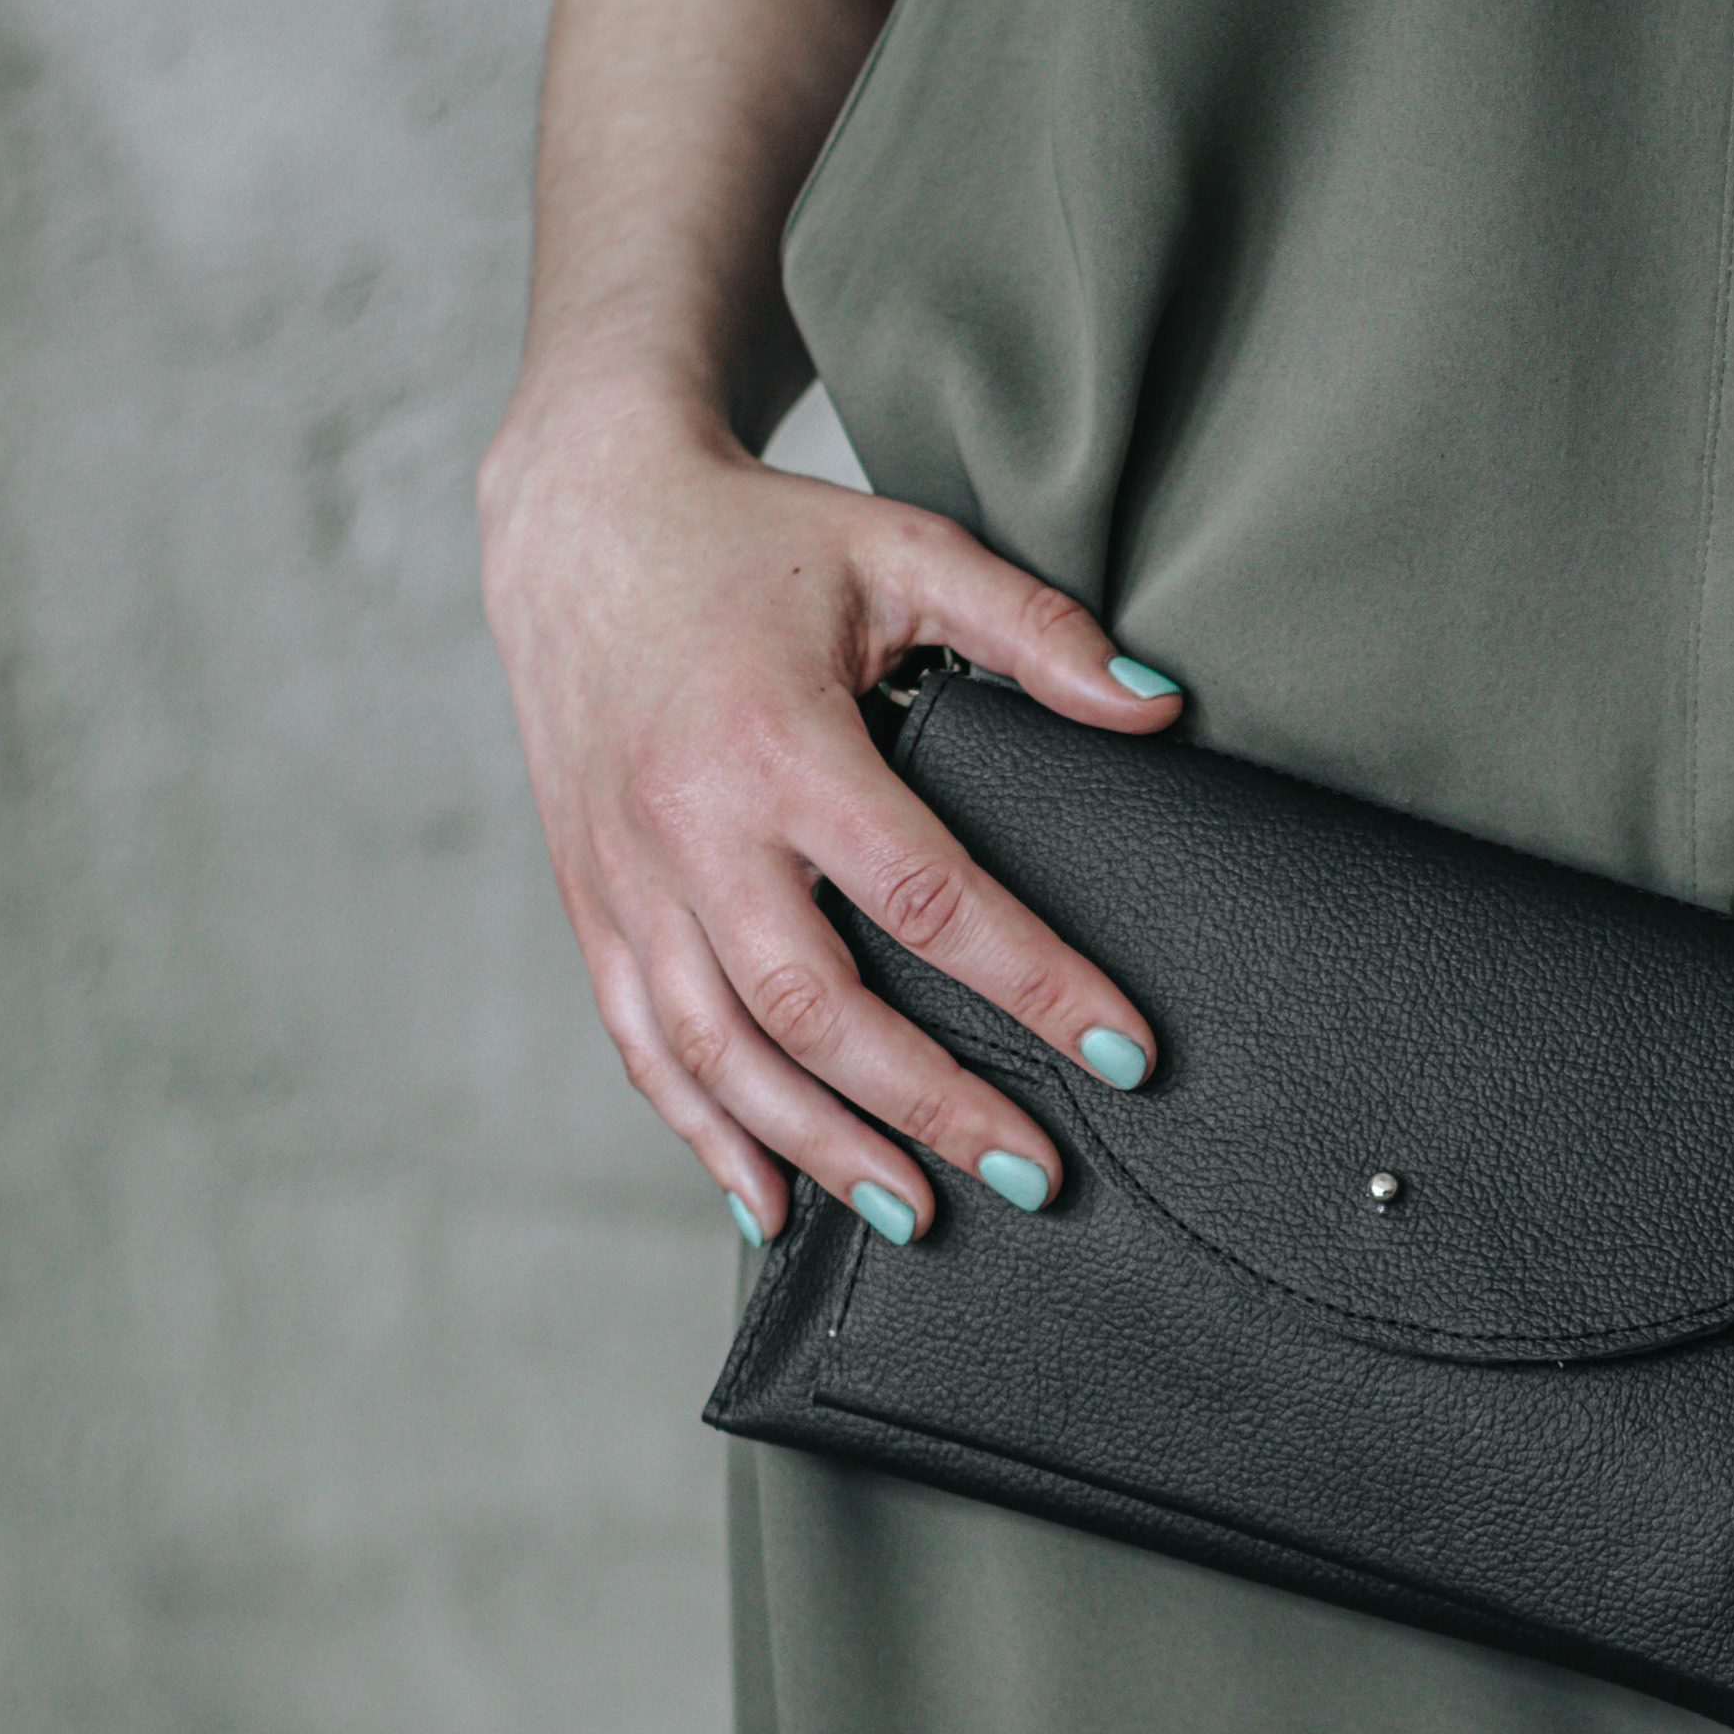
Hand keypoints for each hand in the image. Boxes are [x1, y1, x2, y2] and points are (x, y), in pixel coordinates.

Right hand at [478, 388, 1180, 1239]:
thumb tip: (1157, 709)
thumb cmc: (758, 542)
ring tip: (921, 1215)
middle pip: (813, 1006)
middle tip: (1035, 1174)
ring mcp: (628, 878)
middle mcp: (690, 826)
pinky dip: (706, 1133)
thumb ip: (1035, 632)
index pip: (927, 895)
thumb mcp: (906, 550)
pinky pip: (642, 1044)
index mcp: (778, 742)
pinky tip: (773, 1202)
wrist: (576, 518)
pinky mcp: (593, 904)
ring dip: (821, 1147)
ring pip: (719, 1050)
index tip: (1123, 1055)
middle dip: (929, 1104)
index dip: (1033, 983)